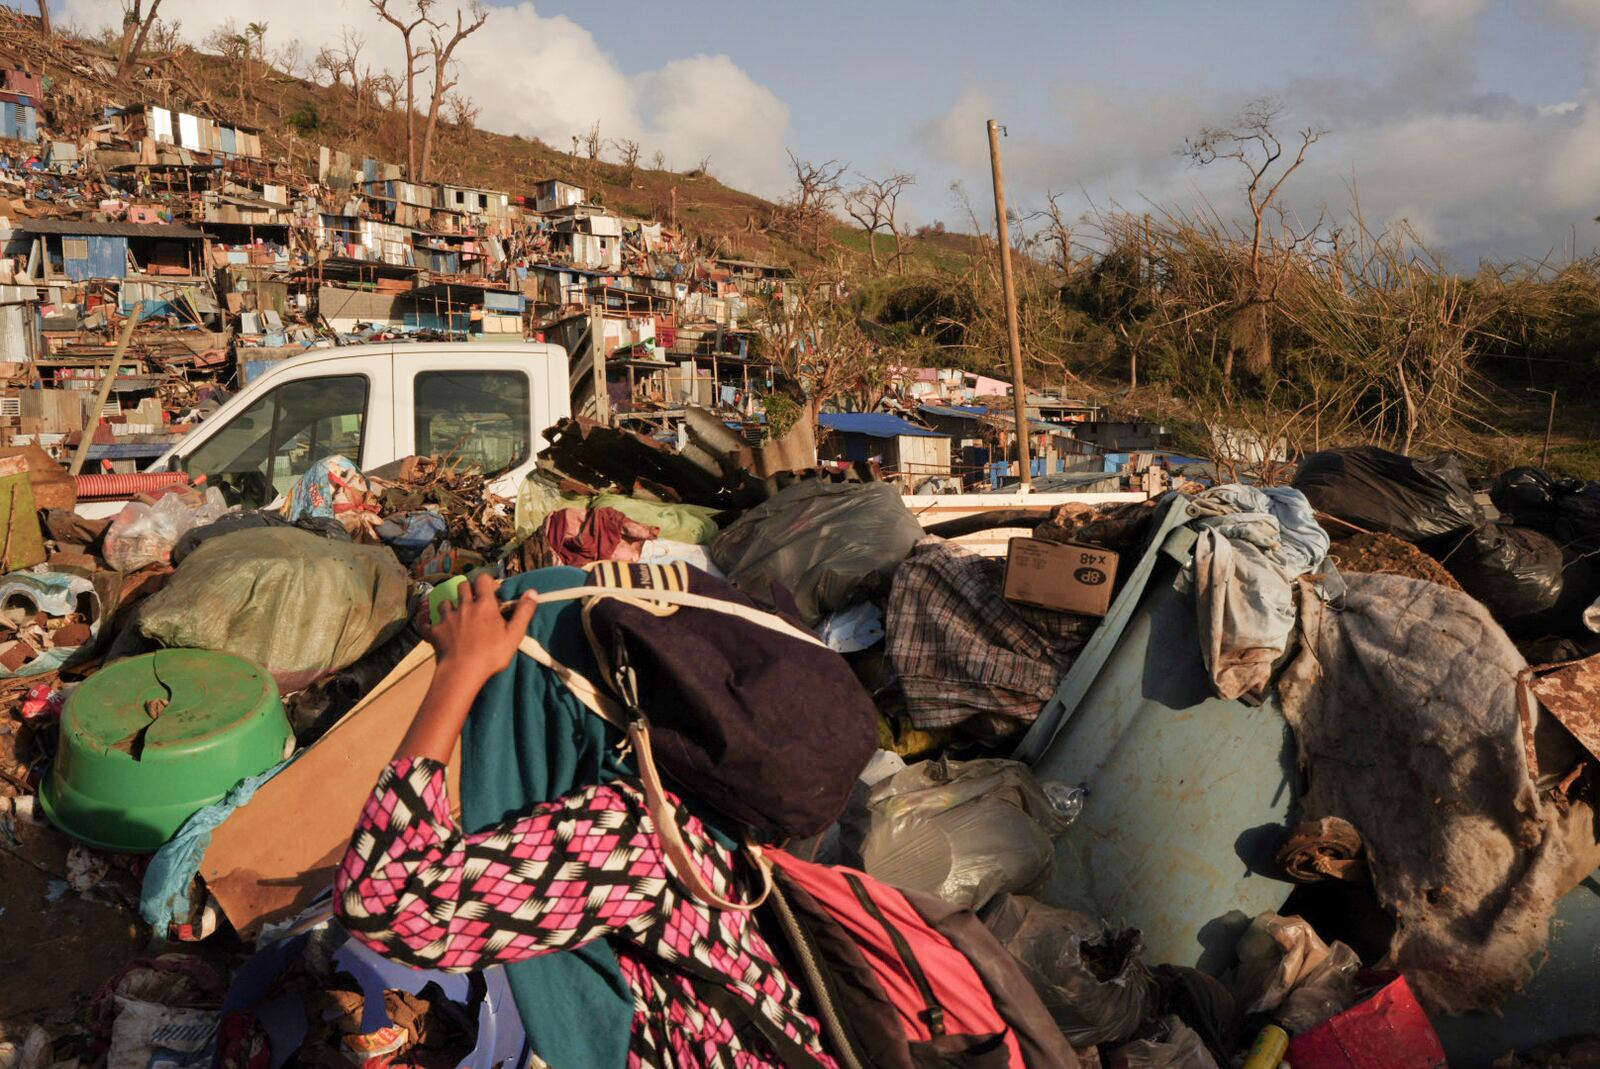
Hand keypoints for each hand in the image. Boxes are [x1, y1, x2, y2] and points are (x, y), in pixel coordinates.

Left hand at [423, 573, 537, 685]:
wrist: (462, 671)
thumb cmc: (491, 654)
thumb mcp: (514, 635)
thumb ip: (524, 612)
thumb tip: (533, 591)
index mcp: (484, 604)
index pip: (482, 579)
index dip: (486, 581)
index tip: (491, 590)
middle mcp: (464, 605)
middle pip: (462, 586)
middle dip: (468, 589)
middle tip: (474, 601)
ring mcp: (447, 618)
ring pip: (445, 603)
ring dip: (450, 605)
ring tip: (455, 614)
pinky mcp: (434, 631)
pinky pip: (426, 623)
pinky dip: (427, 623)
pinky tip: (428, 625)